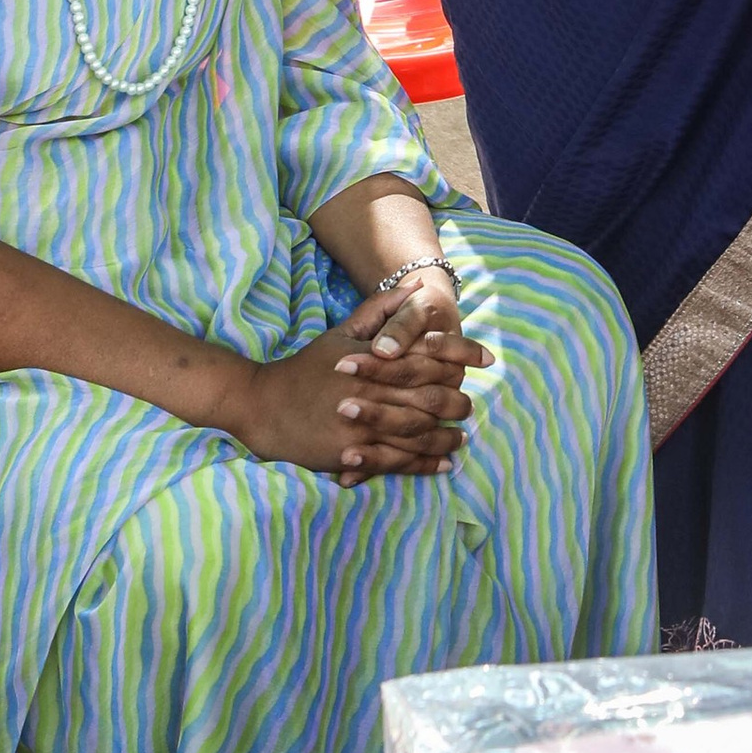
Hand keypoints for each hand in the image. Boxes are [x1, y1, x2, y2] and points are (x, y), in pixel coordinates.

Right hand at [222, 308, 488, 482]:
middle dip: (457, 402)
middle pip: (430, 397)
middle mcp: (373, 392)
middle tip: (471, 406)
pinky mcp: (354, 453)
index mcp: (375, 360)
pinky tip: (443, 466)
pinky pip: (398, 462)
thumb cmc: (307, 367)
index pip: (429, 355)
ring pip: (419, 433)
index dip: (462, 355)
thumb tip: (414, 287)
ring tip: (462, 439)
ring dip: (446, 438)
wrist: (264, 405)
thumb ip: (380, 310)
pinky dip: (424, 465)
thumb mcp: (342, 333)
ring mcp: (364, 425)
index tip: (487, 357)